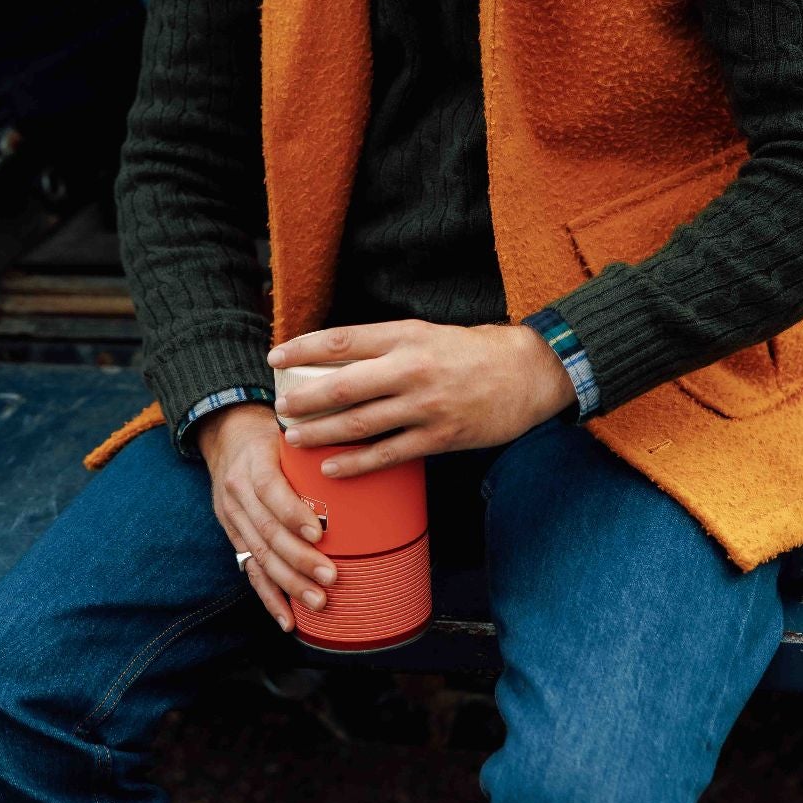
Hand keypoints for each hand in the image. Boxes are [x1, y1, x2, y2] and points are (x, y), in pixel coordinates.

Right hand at [194, 403, 338, 629]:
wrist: (227, 436)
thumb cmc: (271, 434)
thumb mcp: (288, 431)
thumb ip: (316, 445)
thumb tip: (367, 450)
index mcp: (254, 462)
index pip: (270, 489)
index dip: (292, 513)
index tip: (319, 532)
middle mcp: (238, 492)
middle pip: (267, 531)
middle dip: (299, 559)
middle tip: (331, 577)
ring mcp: (233, 518)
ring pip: (259, 556)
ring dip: (289, 584)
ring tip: (317, 602)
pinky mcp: (234, 536)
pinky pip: (250, 571)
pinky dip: (269, 598)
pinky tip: (287, 620)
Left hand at [267, 320, 576, 477]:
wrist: (528, 372)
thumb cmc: (473, 351)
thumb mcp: (427, 334)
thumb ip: (387, 346)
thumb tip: (337, 358)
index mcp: (405, 335)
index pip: (342, 340)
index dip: (303, 349)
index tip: (274, 357)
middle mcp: (411, 368)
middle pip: (343, 385)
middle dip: (305, 400)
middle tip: (280, 409)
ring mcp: (425, 405)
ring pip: (360, 423)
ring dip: (321, 434)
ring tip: (294, 439)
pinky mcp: (440, 437)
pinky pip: (388, 454)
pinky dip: (356, 463)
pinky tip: (331, 469)